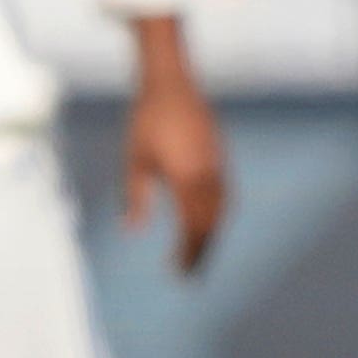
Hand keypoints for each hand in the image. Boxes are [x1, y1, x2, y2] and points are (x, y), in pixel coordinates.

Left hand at [118, 18, 229, 276]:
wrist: (171, 83)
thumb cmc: (146, 120)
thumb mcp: (134, 160)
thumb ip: (136, 198)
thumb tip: (132, 231)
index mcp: (186, 179)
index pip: (192, 228)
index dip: (187, 253)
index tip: (179, 272)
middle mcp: (207, 175)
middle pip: (210, 224)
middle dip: (201, 251)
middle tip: (190, 274)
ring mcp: (218, 164)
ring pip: (222, 209)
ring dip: (212, 234)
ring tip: (200, 253)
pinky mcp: (220, 154)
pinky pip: (225, 193)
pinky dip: (219, 213)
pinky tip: (210, 220)